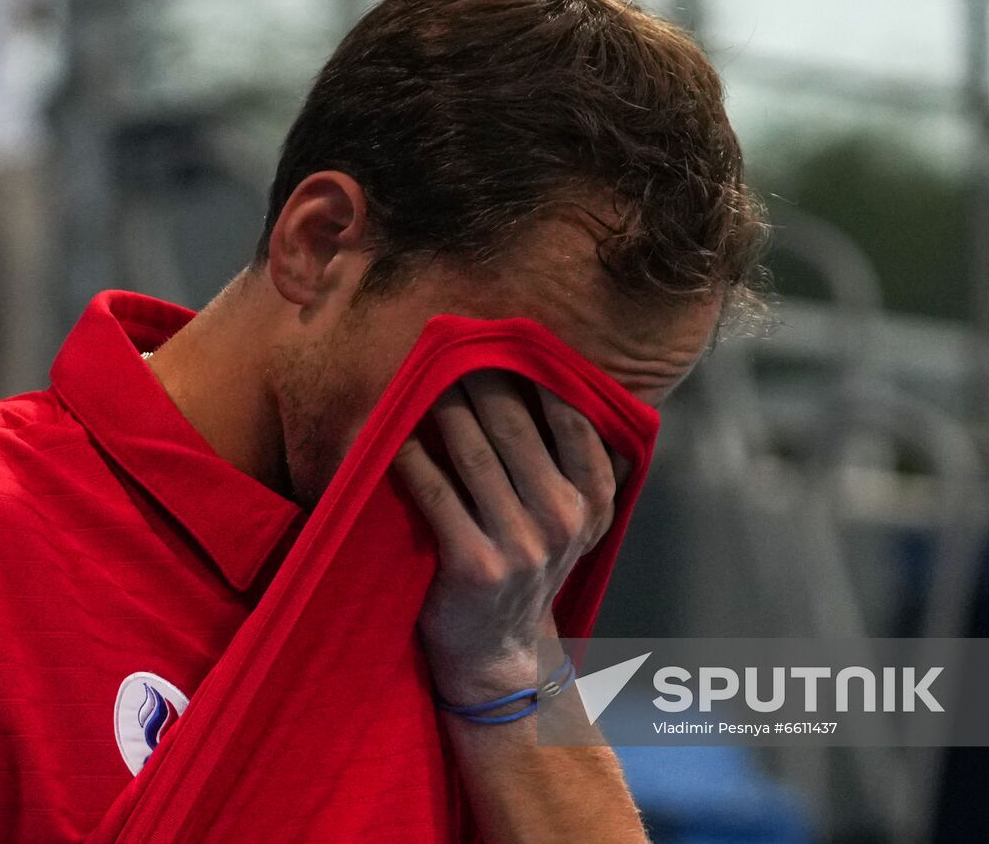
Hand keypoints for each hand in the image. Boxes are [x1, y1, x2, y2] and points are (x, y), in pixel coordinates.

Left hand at [394, 370, 625, 701]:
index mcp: (595, 499)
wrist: (498, 649)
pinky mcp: (473, 564)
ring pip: (472, 451)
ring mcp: (520, 544)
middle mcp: (563, 518)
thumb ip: (571, 458)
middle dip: (479, 377)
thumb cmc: (529, 560)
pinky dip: (410, 458)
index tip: (507, 339)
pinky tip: (393, 434)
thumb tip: (549, 372)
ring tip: (422, 375)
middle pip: (514, 425)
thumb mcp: (573, 516)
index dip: (537, 373)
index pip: (572, 417)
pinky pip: (434, 493)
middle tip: (453, 345)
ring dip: (441, 406)